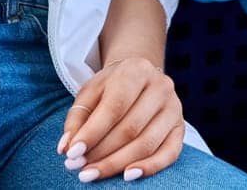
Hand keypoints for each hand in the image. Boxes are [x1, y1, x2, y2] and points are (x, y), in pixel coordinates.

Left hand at [57, 56, 183, 182]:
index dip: (93, 133)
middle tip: (79, 169)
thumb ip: (77, 118)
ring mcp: (174, 108)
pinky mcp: (180, 128)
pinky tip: (127, 176)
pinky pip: (169, 153)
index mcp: (136, 71)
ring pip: (147, 144)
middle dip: (101, 153)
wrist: (141, 77)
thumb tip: (66, 148)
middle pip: (130, 129)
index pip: (114, 107)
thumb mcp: (90, 92)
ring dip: (117, 164)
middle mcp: (160, 87)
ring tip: (93, 174)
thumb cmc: (111, 87)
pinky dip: (149, 168)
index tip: (72, 154)